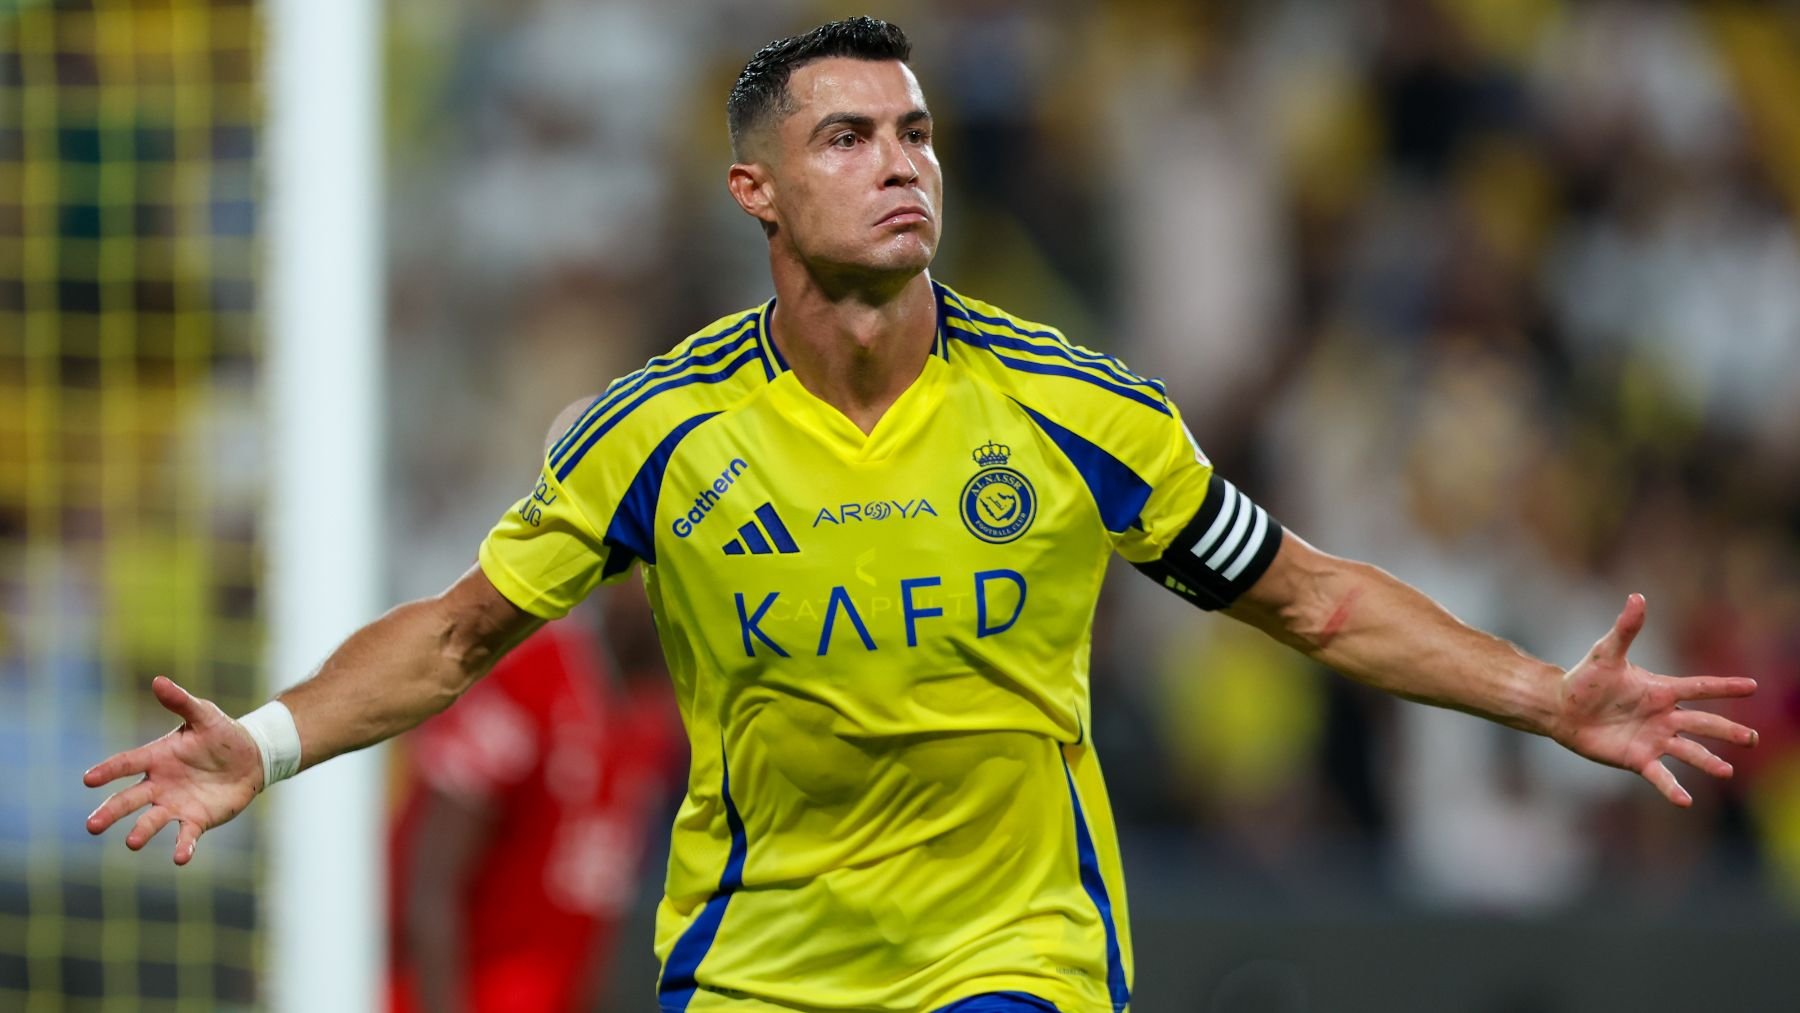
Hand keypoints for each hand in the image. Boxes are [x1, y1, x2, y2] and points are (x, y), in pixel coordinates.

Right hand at [83, 676, 263, 864]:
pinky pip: (186, 836)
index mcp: (156, 758)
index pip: (126, 763)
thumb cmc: (223, 734)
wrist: (252, 757)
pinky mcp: (196, 820)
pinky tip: (180, 859)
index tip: (88, 779)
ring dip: (141, 832)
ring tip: (131, 843)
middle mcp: (159, 785)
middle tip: (91, 826)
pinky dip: (182, 847)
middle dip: (110, 812)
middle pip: (128, 800)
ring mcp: (175, 804)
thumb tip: (158, 680)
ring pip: (151, 821)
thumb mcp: (204, 715)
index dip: (108, 771)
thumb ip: (181, 701)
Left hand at [1553, 594, 1759, 806]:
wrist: (1561, 708)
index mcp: (1661, 690)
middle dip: (1727, 730)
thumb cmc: (1585, 679)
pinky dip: (1672, 788)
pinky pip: (1660, 775)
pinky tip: (1686, 801)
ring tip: (1726, 770)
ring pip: (1688, 751)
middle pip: (1702, 723)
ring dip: (1707, 760)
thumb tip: (1637, 597)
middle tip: (1751, 738)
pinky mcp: (1638, 758)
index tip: (1752, 686)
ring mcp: (1653, 739)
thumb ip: (1626, 630)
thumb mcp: (1606, 654)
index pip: (1699, 687)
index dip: (1724, 686)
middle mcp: (1663, 716)